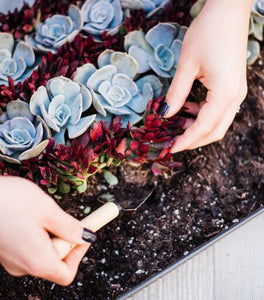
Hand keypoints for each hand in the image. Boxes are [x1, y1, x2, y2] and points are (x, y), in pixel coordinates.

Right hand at [0, 176, 95, 285]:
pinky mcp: (5, 250)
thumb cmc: (8, 201)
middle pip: (56, 263)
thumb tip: (86, 235)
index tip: (83, 234)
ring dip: (51, 237)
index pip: (67, 274)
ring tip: (44, 215)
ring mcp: (11, 260)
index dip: (79, 254)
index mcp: (37, 261)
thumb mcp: (47, 210)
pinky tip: (30, 217)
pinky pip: (28, 248)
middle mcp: (22, 266)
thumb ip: (69, 227)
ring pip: (42, 254)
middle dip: (65, 241)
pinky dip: (37, 235)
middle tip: (64, 220)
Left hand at [162, 0, 251, 152]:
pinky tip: (189, 110)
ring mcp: (237, 92)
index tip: (170, 149)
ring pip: (219, 123)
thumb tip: (166, 113)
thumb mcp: (187, 65)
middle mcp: (236, 97)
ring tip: (177, 126)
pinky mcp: (234, 86)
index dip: (186, 140)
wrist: (229, 9)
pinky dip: (204, 116)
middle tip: (173, 142)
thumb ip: (176, 93)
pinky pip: (219, 110)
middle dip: (194, 140)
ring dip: (198, 129)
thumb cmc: (209, 32)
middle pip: (215, 131)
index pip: (203, 128)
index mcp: (225, 94)